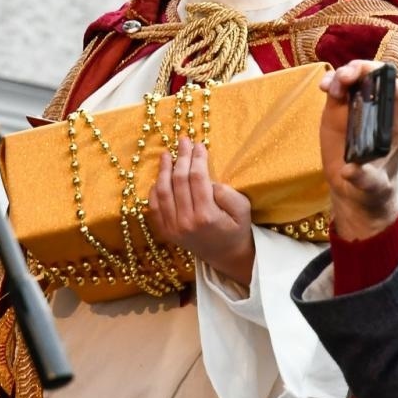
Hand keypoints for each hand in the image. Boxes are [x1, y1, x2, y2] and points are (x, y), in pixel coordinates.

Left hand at [145, 136, 255, 285]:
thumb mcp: (243, 210)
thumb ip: (227, 194)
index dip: (197, 158)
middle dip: (181, 157)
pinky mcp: (166, 231)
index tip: (199, 145)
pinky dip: (154, 189)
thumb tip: (207, 179)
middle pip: (179, 181)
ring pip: (162, 192)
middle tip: (183, 141)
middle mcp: (186, 223)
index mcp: (206, 216)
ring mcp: (173, 228)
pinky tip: (160, 176)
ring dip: (163, 170)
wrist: (226, 256)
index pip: (197, 178)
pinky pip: (154, 206)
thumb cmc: (237, 229)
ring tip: (167, 154)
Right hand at [318, 61, 397, 240]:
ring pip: (355, 79)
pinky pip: (338, 89)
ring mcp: (359, 109)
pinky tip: (323, 87)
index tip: (367, 78)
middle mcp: (379, 112)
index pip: (396, 92)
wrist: (356, 192)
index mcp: (396, 126)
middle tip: (345, 77)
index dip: (384, 80)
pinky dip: (330, 82)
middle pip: (375, 78)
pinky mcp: (341, 110)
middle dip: (361, 71)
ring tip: (330, 87)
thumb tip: (349, 171)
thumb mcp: (371, 187)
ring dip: (343, 74)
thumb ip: (364, 179)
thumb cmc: (372, 189)